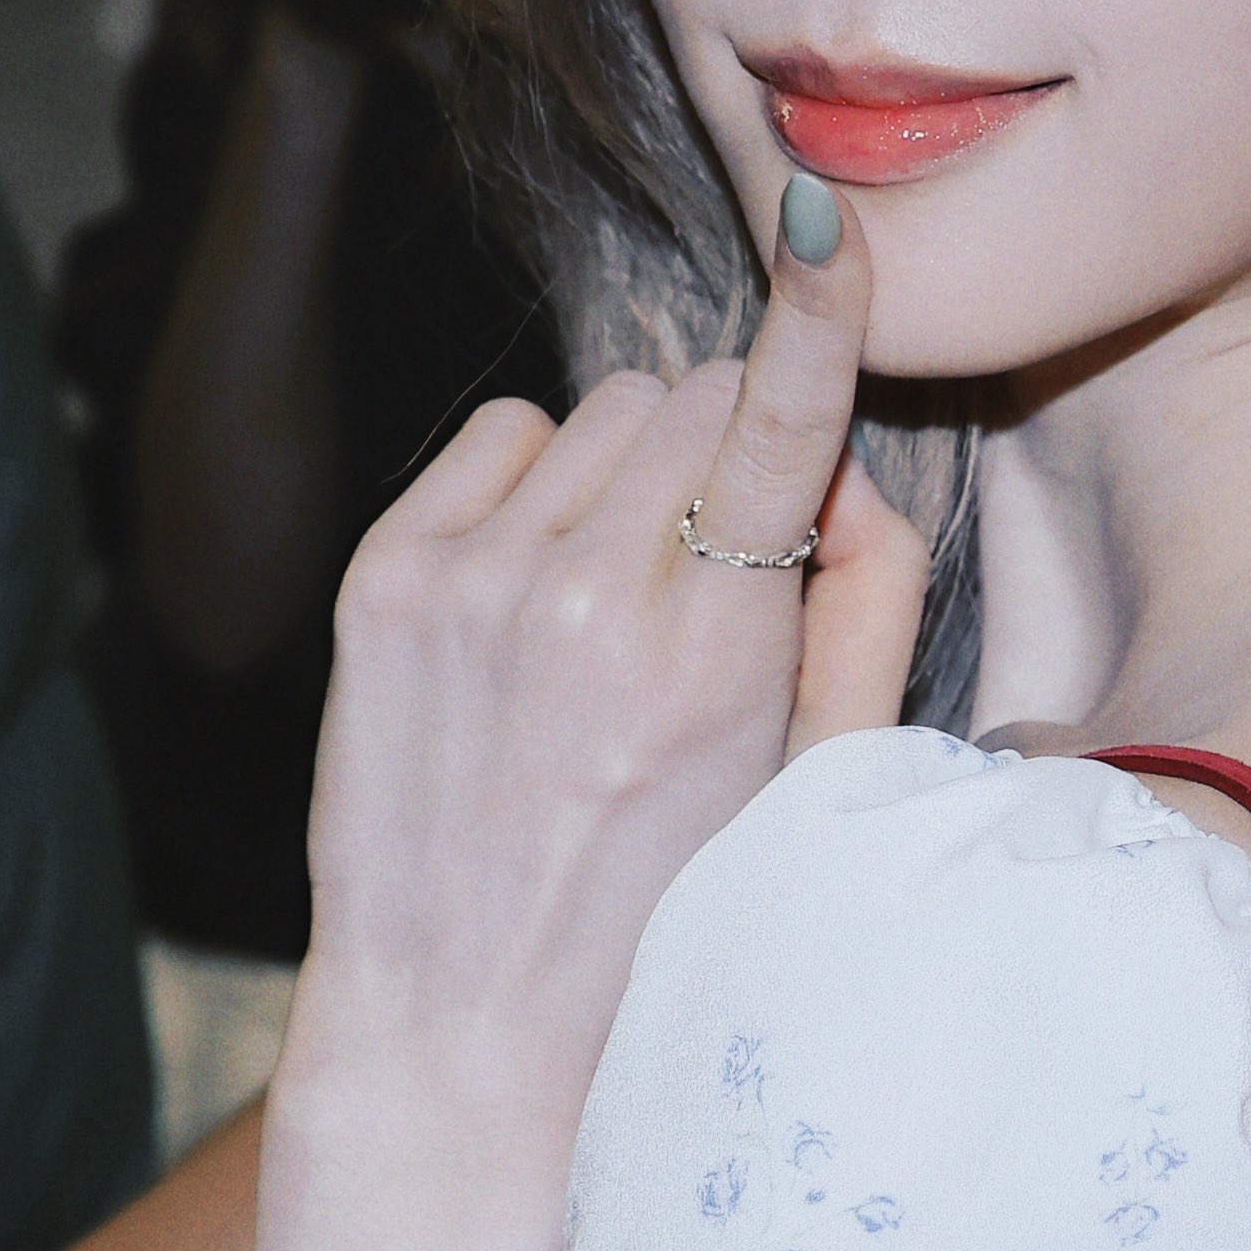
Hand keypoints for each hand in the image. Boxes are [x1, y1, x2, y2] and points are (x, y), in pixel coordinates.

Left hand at [290, 170, 926, 1113]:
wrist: (467, 1029)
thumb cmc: (675, 913)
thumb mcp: (819, 784)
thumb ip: (865, 604)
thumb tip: (839, 462)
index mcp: (711, 657)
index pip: (779, 430)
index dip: (819, 313)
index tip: (827, 221)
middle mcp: (582, 600)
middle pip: (700, 397)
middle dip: (732, 452)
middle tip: (719, 577)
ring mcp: (470, 583)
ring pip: (607, 407)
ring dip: (638, 467)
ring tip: (622, 596)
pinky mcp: (385, 578)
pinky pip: (504, 433)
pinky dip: (540, 482)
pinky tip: (541, 589)